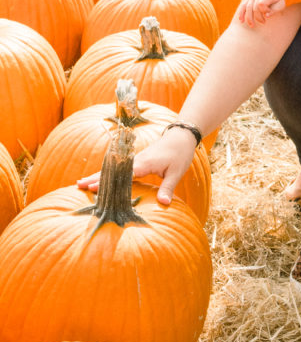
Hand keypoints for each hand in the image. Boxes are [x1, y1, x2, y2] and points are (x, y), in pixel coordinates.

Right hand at [76, 125, 197, 205]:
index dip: (107, 181)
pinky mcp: (137, 160)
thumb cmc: (180, 154)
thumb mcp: (176, 173)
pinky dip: (107, 173)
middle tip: (77, 185)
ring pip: (113, 168)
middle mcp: (136, 160)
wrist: (181, 136)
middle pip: (112, 170)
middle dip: (94, 177)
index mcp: (144, 164)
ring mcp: (136, 159)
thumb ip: (168, 188)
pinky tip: (99, 179)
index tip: (92, 187)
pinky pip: (119, 168)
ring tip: (80, 183)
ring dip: (97, 175)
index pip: (122, 174)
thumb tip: (163, 204)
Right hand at [237, 0, 285, 26]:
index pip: (261, 3)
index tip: (268, 13)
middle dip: (258, 17)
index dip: (264, 10)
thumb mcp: (280, 4)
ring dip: (249, 18)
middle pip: (254, 7)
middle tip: (264, 22)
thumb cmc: (277, 0)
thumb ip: (274, 10)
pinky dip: (241, 13)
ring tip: (252, 26)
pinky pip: (243, 6)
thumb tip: (267, 16)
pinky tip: (241, 21)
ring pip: (247, 7)